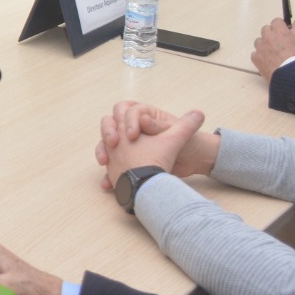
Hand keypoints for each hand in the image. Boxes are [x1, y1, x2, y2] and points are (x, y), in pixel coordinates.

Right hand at [95, 101, 217, 187]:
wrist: (192, 162)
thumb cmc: (187, 145)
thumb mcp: (177, 135)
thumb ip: (160, 125)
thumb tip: (143, 119)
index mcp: (145, 117)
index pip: (127, 110)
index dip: (128, 120)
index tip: (133, 135)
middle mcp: (132, 128)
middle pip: (111, 122)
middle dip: (108, 131)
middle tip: (114, 142)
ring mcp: (126, 144)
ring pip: (105, 143)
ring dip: (102, 150)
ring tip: (105, 161)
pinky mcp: (125, 161)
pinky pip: (111, 166)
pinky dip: (108, 175)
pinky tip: (107, 184)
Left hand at [249, 19, 294, 78]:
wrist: (292, 76)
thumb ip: (294, 36)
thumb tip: (290, 33)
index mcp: (280, 32)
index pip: (276, 22)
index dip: (280, 27)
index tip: (283, 33)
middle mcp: (268, 37)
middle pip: (266, 30)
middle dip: (271, 35)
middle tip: (278, 44)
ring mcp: (260, 47)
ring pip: (259, 41)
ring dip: (264, 45)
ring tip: (272, 54)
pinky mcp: (255, 58)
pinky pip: (255, 54)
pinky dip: (260, 57)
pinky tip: (267, 63)